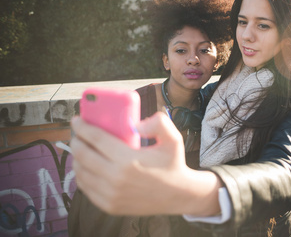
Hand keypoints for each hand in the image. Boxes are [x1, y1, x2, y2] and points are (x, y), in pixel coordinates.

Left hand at [70, 112, 220, 215]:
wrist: (178, 195)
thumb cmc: (172, 163)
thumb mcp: (173, 139)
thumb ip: (159, 123)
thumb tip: (135, 124)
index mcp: (129, 160)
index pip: (96, 139)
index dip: (83, 127)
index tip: (77, 120)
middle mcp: (116, 179)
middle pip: (83, 155)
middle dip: (76, 140)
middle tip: (78, 133)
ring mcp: (110, 195)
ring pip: (81, 172)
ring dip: (76, 157)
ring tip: (81, 148)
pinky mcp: (109, 205)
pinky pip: (86, 188)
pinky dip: (81, 174)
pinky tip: (85, 166)